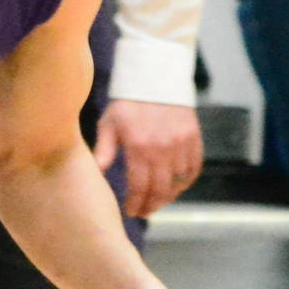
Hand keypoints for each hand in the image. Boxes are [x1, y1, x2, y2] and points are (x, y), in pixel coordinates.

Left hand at [94, 99, 202, 217]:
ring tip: (157, 200)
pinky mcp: (193, 138)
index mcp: (139, 146)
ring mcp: (181, 144)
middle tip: (144, 212)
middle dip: (151, 206)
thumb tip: (95, 174)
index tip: (131, 211)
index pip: (139, 187)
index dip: (135, 204)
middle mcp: (162, 148)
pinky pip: (193, 168)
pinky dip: (185, 182)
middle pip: (160, 190)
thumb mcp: (109, 123)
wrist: (155, 77)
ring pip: (178, 183)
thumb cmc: (127, 102)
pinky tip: (175, 186)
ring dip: (168, 196)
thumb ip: (104, 150)